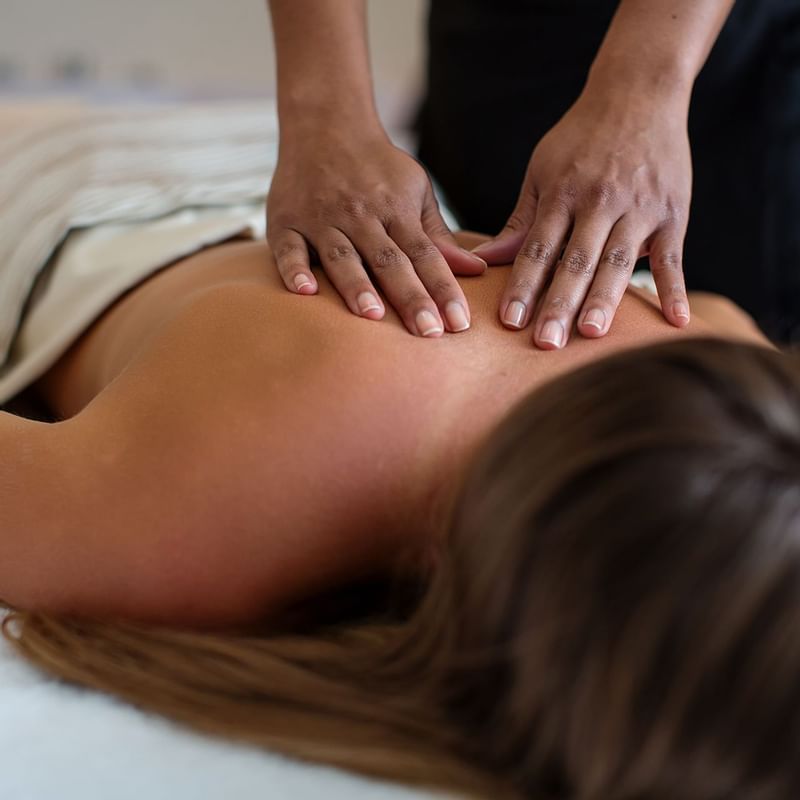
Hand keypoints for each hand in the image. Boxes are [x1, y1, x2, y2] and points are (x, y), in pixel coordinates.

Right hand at [267, 127, 485, 336]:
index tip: (459, 324)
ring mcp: (322, 217)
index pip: (426, 255)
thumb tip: (477, 270)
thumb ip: (439, 236)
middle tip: (428, 332)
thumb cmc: (377, 168)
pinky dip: (295, 268)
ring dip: (357, 285)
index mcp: (396, 210)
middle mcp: (361, 215)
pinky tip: (305, 291)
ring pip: (342, 255)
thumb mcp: (415, 192)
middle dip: (410, 297)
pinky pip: (289, 247)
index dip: (444, 289)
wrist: (325, 123)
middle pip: (389, 261)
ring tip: (373, 316)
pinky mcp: (286, 220)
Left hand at [473, 88, 692, 348]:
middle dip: (559, 302)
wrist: (639, 91)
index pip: (538, 248)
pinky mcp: (672, 213)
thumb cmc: (581, 138)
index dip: (523, 284)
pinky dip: (674, 289)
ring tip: (590, 334)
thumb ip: (521, 219)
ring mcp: (639, 208)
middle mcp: (600, 202)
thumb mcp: (543, 171)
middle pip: (576, 260)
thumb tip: (486, 258)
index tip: (510, 321)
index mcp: (563, 194)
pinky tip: (674, 323)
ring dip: (604, 299)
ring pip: (618, 261)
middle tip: (546, 342)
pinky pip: (673, 258)